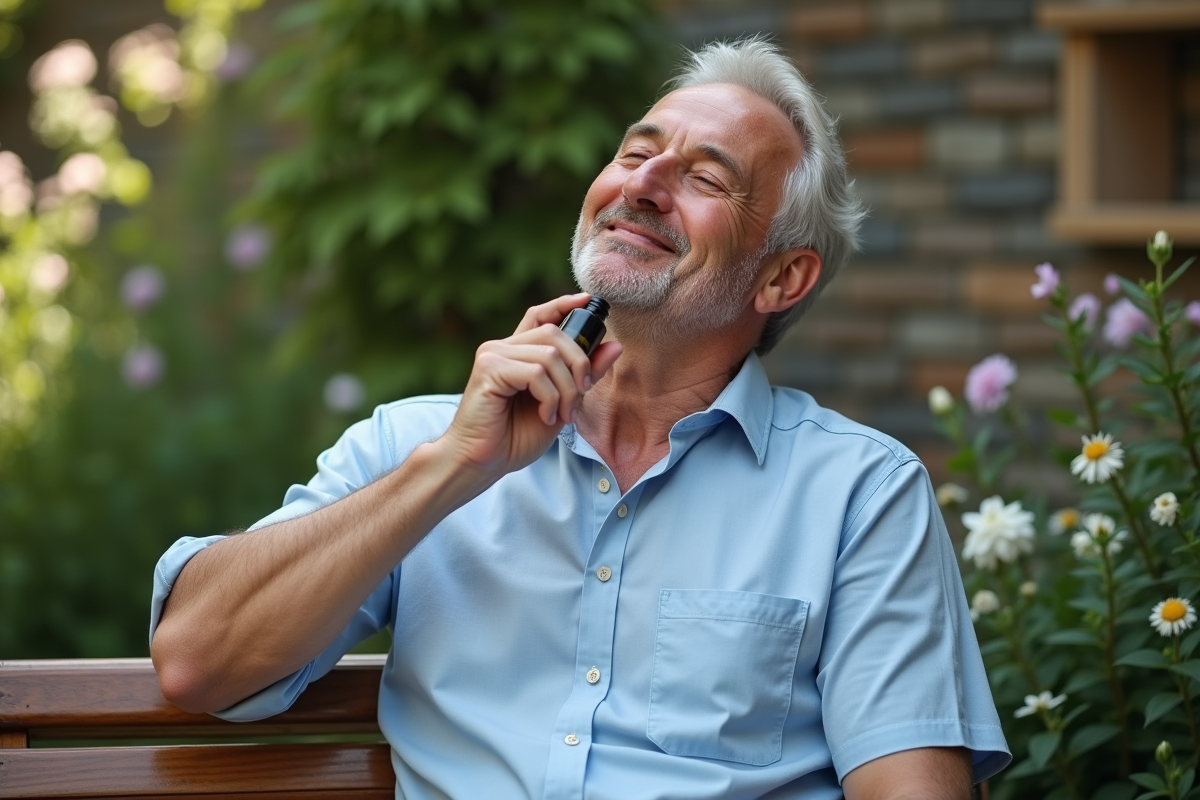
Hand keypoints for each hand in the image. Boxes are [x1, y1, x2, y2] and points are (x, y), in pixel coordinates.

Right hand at [442, 293, 622, 477]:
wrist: (483, 463)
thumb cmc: (515, 437)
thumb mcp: (562, 403)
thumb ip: (584, 374)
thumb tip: (615, 345)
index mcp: (517, 353)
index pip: (540, 315)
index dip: (564, 304)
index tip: (588, 300)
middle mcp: (502, 347)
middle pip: (554, 333)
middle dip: (579, 365)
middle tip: (579, 398)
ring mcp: (493, 355)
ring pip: (549, 355)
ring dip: (566, 389)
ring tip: (560, 415)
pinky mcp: (488, 370)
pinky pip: (536, 373)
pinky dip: (550, 397)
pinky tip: (545, 415)